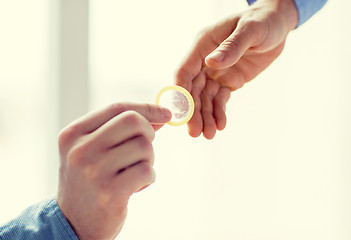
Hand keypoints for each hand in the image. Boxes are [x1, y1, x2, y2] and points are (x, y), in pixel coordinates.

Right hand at [56, 103, 171, 239]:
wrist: (73, 223)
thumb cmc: (89, 180)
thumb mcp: (92, 149)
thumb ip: (119, 129)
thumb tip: (160, 116)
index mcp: (73, 134)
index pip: (118, 108)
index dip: (147, 108)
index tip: (166, 113)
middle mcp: (81, 150)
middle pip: (133, 121)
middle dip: (148, 133)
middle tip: (143, 149)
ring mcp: (94, 171)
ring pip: (144, 146)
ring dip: (148, 159)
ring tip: (134, 172)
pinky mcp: (110, 193)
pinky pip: (147, 170)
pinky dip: (149, 177)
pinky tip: (135, 186)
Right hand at [176, 0, 297, 138]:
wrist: (277, 26)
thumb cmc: (263, 21)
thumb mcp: (251, 30)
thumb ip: (232, 46)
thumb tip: (211, 63)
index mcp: (203, 45)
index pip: (184, 71)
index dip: (181, 92)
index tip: (181, 113)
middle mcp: (205, 61)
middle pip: (193, 90)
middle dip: (193, 112)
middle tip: (194, 132)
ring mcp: (216, 72)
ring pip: (205, 98)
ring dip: (205, 117)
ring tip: (208, 135)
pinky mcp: (228, 81)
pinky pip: (220, 100)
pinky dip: (219, 113)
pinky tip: (220, 125)